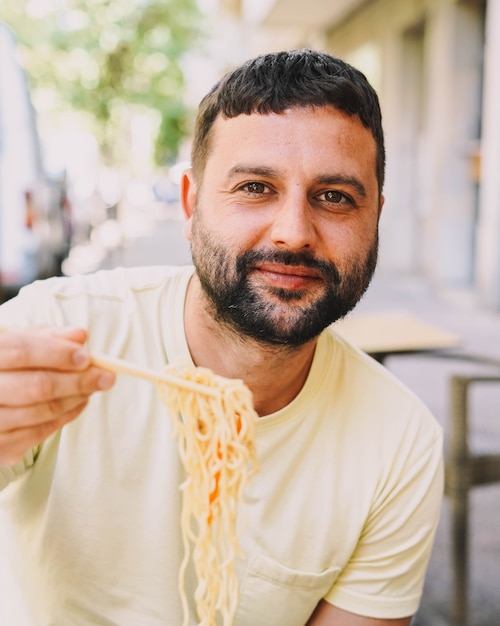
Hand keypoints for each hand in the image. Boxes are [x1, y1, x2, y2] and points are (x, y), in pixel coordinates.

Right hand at [0, 327, 114, 465]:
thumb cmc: (5, 365)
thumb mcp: (18, 343)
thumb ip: (48, 337)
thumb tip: (80, 336)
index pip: (21, 352)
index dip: (57, 354)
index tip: (87, 357)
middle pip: (36, 386)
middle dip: (77, 381)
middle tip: (106, 377)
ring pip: (40, 412)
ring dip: (75, 399)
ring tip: (93, 388)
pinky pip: (37, 433)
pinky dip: (64, 417)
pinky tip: (79, 402)